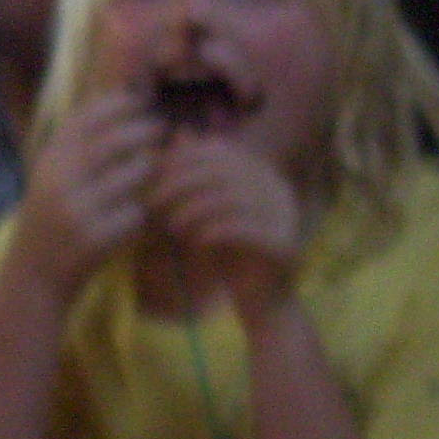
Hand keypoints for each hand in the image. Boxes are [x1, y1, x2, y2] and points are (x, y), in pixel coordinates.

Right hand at [13, 89, 163, 293]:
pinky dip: (140, 214)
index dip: (118, 104)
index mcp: (50, 160)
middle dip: (144, 130)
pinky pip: (136, 212)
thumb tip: (116, 100)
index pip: (87, 118)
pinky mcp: (94, 237)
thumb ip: (78, 145)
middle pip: (114, 141)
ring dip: (147, 172)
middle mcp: (59, 180)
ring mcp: (77, 209)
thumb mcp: (53, 176)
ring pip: (133, 174)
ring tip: (145, 175)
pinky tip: (131, 219)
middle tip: (161, 128)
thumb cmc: (53, 218)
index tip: (141, 101)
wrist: (34, 274)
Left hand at [147, 132, 302, 319]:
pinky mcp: (285, 243)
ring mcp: (286, 215)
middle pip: (223, 172)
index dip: (181, 162)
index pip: (217, 153)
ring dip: (196, 209)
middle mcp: (278, 188)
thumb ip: (196, 179)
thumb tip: (178, 135)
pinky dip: (217, 230)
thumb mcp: (207, 213)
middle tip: (154, 202)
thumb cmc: (230, 255)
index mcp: (261, 174)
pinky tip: (196, 240)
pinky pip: (248, 228)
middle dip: (183, 184)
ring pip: (234, 198)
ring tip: (173, 224)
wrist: (263, 303)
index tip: (152, 180)